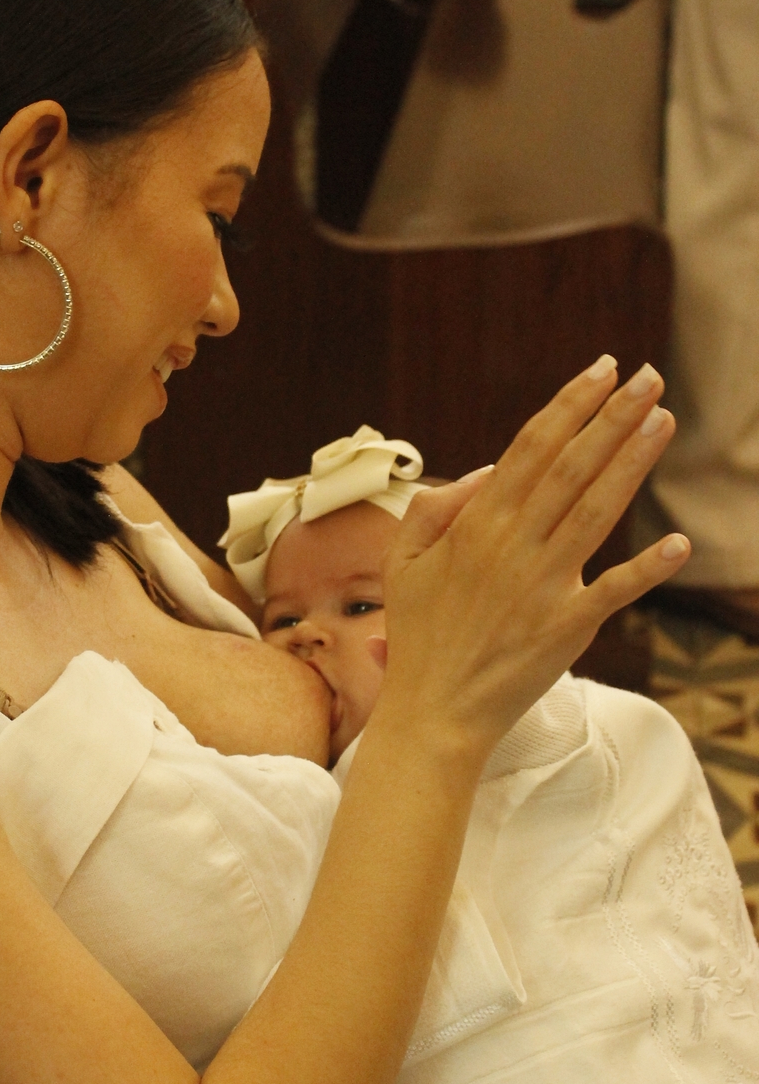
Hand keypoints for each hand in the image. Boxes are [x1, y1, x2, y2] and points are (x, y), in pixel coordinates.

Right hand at [377, 358, 686, 756]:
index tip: (601, 370)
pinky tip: (678, 543)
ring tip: (663, 420)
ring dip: (633, 463)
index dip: (570, 406)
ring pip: (597, 511)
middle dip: (613, 417)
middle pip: (572, 467)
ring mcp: (543, 587)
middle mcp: (514, 547)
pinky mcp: (567, 629)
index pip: (531, 448)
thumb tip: (489, 470)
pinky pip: (613, 592)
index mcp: (476, 527)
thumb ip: (436, 509)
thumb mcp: (404, 564)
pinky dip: (647, 569)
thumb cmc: (418, 637)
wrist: (433, 713)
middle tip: (648, 377)